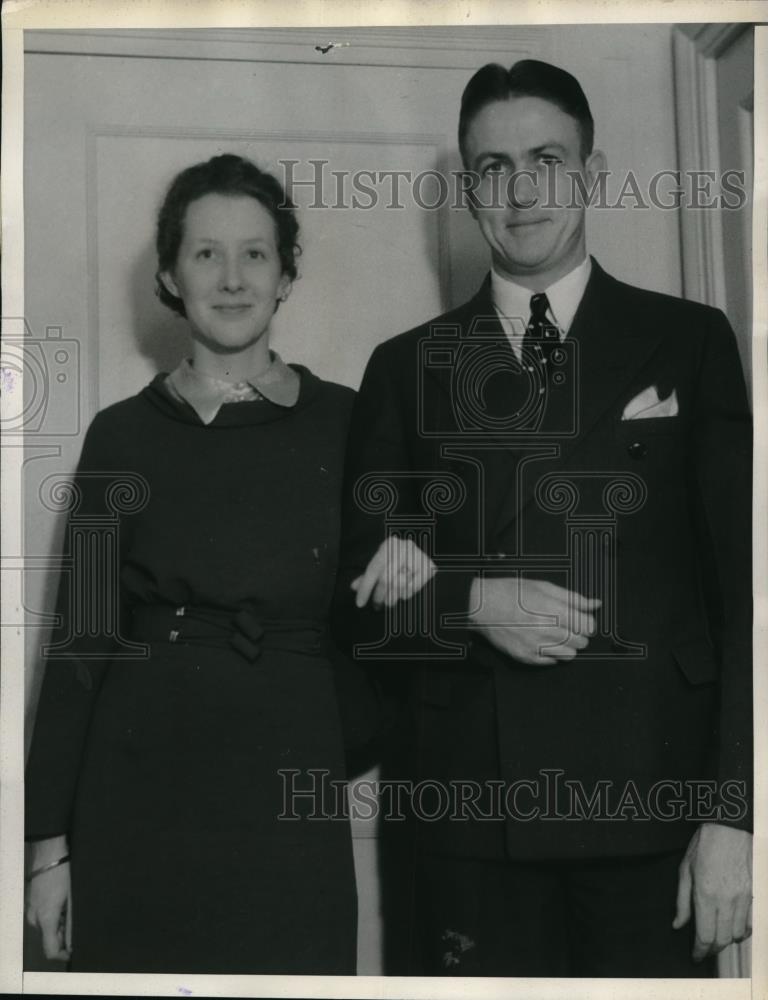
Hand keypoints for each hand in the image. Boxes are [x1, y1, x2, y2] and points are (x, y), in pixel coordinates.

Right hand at [25, 837, 71, 960]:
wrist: (49, 852)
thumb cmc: (63, 873)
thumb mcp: (72, 899)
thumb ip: (71, 923)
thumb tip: (72, 942)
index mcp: (46, 918)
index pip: (50, 950)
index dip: (63, 955)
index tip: (74, 950)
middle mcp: (35, 918)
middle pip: (49, 938)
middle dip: (63, 935)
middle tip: (77, 920)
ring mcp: (31, 910)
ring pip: (46, 927)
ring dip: (59, 924)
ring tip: (71, 908)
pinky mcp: (31, 903)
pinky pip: (42, 917)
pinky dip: (54, 915)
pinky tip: (64, 902)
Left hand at [351, 537, 436, 608]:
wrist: (428, 549)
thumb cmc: (399, 557)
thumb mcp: (383, 561)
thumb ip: (369, 574)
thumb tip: (354, 587)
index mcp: (389, 545)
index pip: (373, 569)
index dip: (365, 588)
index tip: (360, 603)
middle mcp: (403, 548)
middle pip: (386, 579)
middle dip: (379, 595)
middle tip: (377, 605)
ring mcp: (417, 556)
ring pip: (399, 585)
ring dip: (392, 597)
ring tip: (389, 601)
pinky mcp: (428, 566)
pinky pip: (413, 587)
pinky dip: (406, 594)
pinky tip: (403, 594)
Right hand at [467, 576, 599, 664]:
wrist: (481, 606)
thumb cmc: (510, 593)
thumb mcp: (543, 587)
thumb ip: (573, 597)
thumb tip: (595, 604)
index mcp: (555, 611)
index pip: (589, 626)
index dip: (586, 622)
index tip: (580, 619)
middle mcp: (548, 631)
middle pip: (581, 642)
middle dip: (577, 634)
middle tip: (565, 625)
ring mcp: (537, 646)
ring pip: (569, 655)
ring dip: (567, 646)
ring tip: (554, 634)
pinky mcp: (526, 657)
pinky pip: (551, 663)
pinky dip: (551, 654)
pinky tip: (542, 641)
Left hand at [673, 823, 751, 959]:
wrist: (729, 827)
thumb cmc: (704, 845)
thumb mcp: (685, 869)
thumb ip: (682, 900)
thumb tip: (678, 924)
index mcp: (705, 894)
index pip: (705, 935)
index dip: (700, 951)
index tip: (695, 956)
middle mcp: (726, 900)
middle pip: (722, 939)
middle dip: (712, 949)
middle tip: (704, 950)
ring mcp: (743, 898)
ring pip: (737, 934)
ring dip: (726, 941)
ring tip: (717, 939)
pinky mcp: (754, 894)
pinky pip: (750, 923)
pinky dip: (742, 931)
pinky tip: (733, 928)